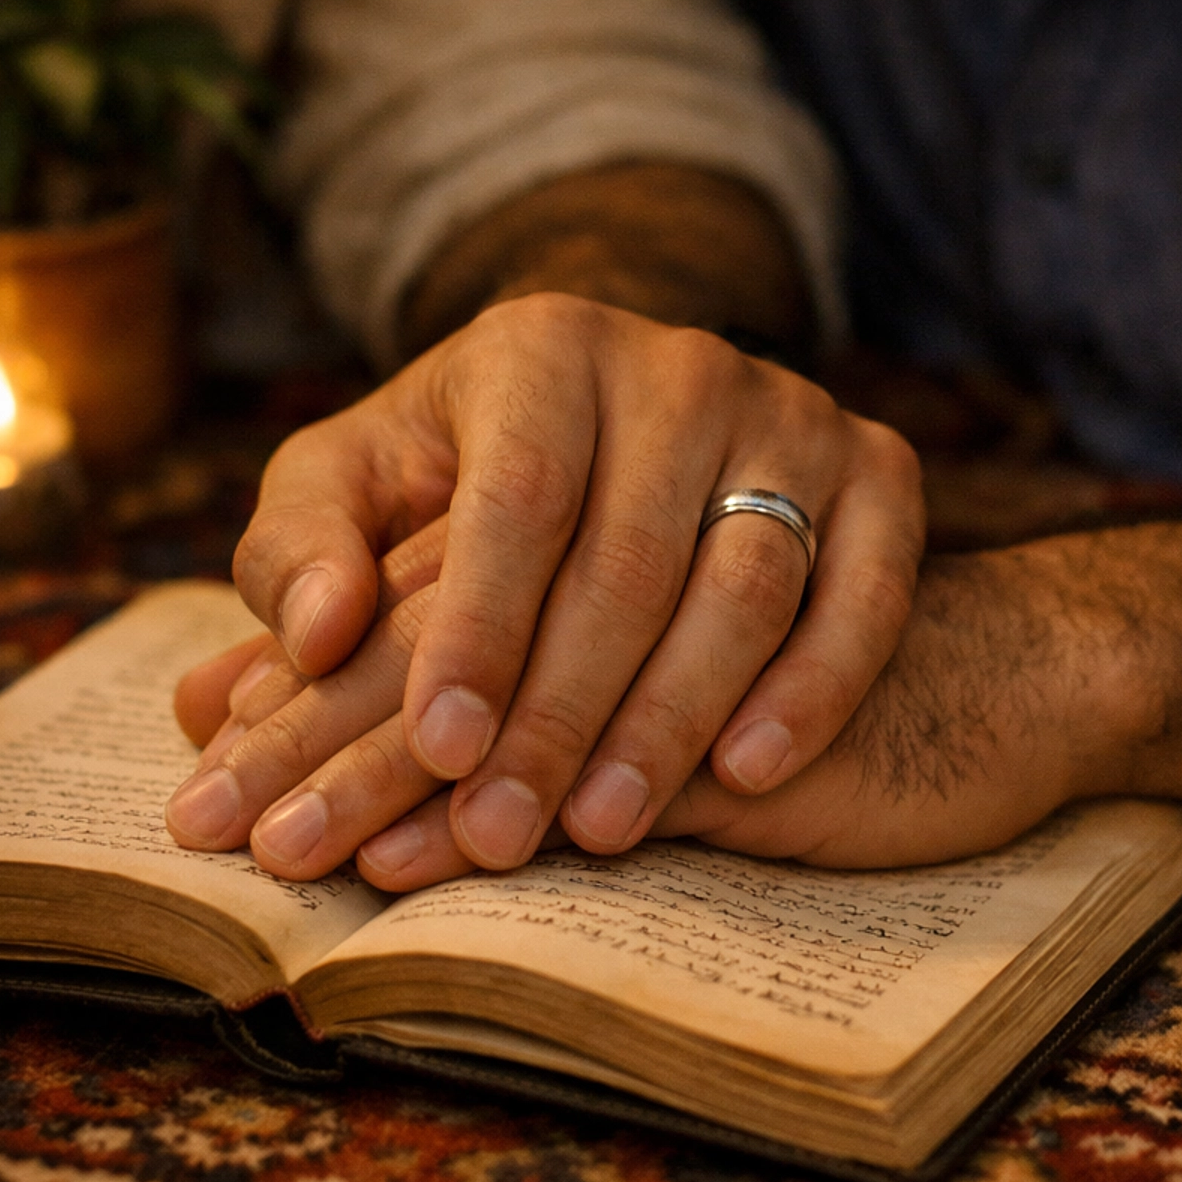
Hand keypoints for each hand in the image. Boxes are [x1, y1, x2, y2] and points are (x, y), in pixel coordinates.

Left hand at [169, 294, 923, 882]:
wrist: (658, 449)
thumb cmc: (471, 484)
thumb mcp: (363, 487)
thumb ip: (301, 549)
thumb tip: (319, 631)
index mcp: (541, 347)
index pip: (517, 495)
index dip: (477, 628)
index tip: (436, 748)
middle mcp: (678, 363)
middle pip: (627, 556)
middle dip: (556, 712)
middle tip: (495, 835)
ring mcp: (791, 413)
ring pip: (745, 580)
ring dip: (670, 718)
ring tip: (598, 830)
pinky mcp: (880, 469)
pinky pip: (866, 587)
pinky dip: (812, 682)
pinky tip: (749, 771)